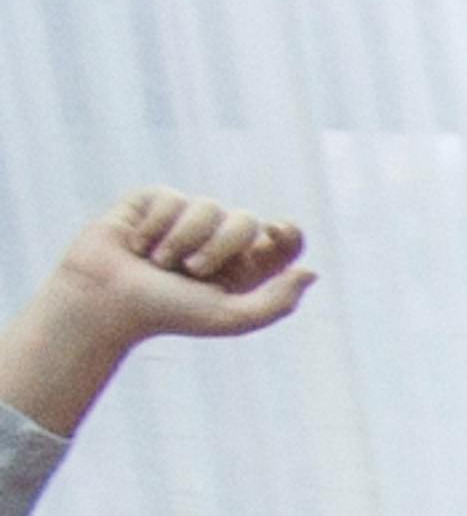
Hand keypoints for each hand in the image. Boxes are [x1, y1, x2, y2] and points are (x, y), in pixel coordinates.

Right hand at [56, 195, 311, 341]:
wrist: (105, 300)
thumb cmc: (166, 313)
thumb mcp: (229, 317)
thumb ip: (276, 303)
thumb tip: (311, 272)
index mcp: (244, 268)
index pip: (283, 241)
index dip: (287, 233)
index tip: (277, 231)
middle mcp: (219, 241)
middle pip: (247, 221)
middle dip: (221, 245)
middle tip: (193, 271)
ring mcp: (187, 219)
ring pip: (209, 207)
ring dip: (184, 239)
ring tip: (159, 262)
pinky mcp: (154, 202)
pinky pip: (172, 198)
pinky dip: (156, 225)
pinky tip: (137, 244)